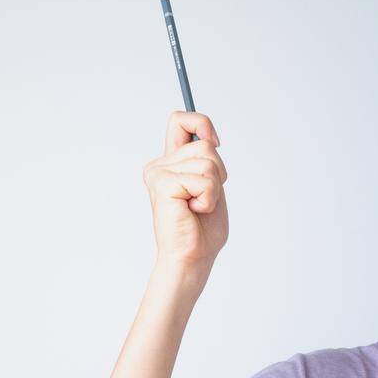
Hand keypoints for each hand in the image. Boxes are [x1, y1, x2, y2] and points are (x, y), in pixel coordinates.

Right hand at [142, 111, 229, 286]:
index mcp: (170, 163)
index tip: (216, 142)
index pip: (179, 120)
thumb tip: (210, 138)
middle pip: (205, 144)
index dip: (201, 123)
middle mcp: (160, 165)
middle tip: (204, 197)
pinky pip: (204, 180)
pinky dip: (208, 199)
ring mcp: (159, 173)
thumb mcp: (211, 186)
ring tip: (198, 207)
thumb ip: (207, 162)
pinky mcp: (163, 184)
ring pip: (208, 161)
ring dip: (213, 189)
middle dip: (217, 172)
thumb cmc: (202, 229)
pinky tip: (194, 211)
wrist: (192, 257)